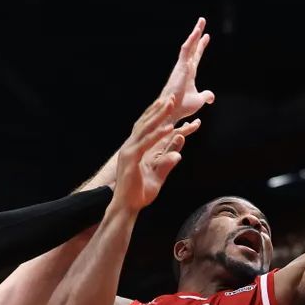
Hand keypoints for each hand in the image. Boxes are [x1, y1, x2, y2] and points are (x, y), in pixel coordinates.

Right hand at [114, 95, 201, 212]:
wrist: (126, 207)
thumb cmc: (140, 194)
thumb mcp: (159, 176)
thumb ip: (167, 163)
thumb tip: (178, 153)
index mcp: (136, 149)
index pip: (147, 128)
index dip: (157, 115)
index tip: (168, 103)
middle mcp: (131, 147)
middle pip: (146, 123)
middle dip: (159, 109)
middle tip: (172, 97)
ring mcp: (129, 152)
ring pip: (146, 129)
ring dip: (159, 116)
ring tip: (171, 104)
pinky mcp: (131, 159)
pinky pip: (147, 144)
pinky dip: (158, 135)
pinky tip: (170, 128)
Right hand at [159, 18, 215, 119]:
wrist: (173, 111)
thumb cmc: (182, 106)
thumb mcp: (199, 100)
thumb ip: (205, 96)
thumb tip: (211, 97)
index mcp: (189, 73)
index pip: (196, 56)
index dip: (201, 46)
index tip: (207, 36)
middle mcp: (185, 67)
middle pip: (193, 47)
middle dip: (198, 35)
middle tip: (202, 22)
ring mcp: (182, 66)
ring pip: (189, 45)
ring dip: (195, 33)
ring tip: (201, 21)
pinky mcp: (180, 66)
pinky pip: (186, 50)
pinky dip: (191, 40)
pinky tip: (197, 32)